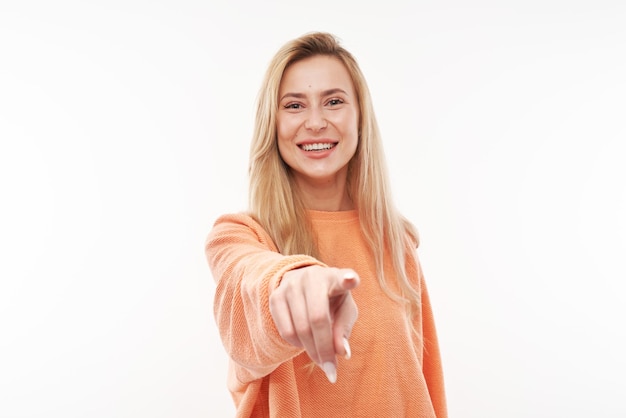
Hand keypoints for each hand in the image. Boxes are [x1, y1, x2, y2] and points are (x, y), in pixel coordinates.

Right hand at [269, 266, 359, 382]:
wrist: (303, 285)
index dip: (347, 279)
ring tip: (321, 360)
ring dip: (312, 352)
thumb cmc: (331, 300)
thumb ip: (343, 330)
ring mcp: (291, 286)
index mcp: (334, 278)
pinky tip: (305, 343)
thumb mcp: (344, 311)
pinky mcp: (275, 297)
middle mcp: (311, 278)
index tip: (351, 279)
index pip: (341, 278)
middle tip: (331, 371)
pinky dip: (297, 344)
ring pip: (300, 328)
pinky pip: (286, 331)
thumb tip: (341, 353)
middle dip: (325, 350)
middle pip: (318, 319)